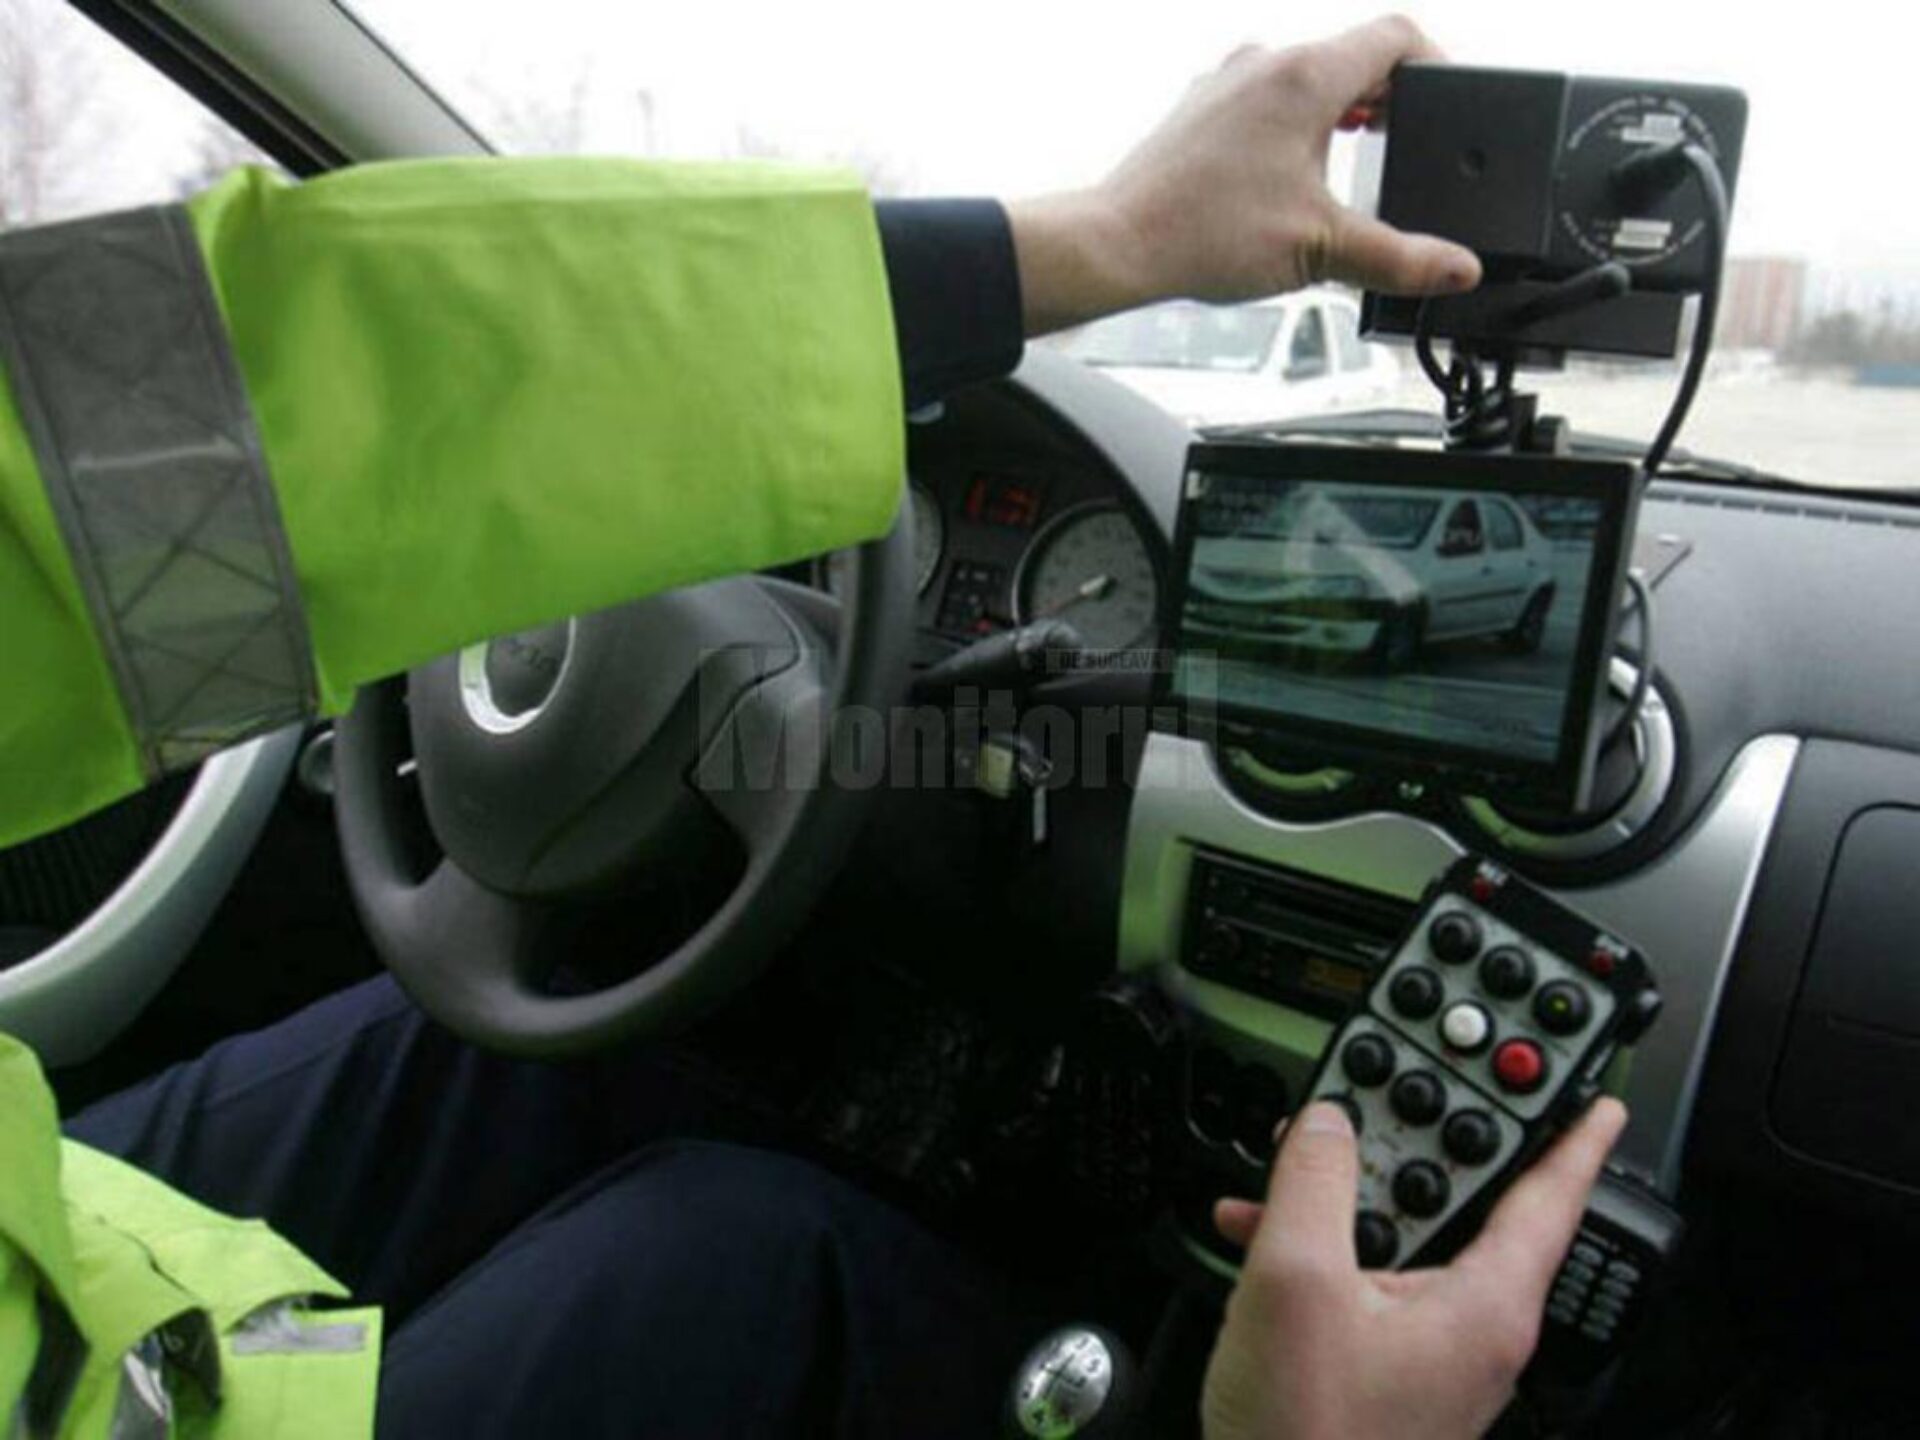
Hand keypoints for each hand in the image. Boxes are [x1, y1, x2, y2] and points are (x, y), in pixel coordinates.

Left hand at [1007, 15, 1480, 334]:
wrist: (1117, 245)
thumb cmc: (1200, 234)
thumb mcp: (1319, 249)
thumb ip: (1399, 258)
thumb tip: (1456, 267)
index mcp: (1305, 77)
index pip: (1397, 36)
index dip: (1438, 62)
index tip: (1450, 99)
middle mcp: (1264, 63)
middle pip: (1351, 56)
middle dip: (1389, 99)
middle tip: (1408, 143)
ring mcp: (1226, 81)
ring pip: (1305, 77)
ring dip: (1339, 112)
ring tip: (1354, 158)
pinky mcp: (1201, 108)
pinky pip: (1264, 98)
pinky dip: (1294, 123)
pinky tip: (1291, 173)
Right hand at [1200, 1096, 1627, 1439]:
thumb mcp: (1295, 1284)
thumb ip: (1314, 1184)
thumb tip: (1329, 1123)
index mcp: (1484, 1306)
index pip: (1548, 1199)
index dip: (1572, 1137)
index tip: (1597, 1097)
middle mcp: (1471, 1330)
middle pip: (1463, 1207)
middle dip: (1413, 1145)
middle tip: (1390, 1089)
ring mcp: (1429, 1355)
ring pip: (1402, 1242)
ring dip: (1345, 1198)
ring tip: (1293, 1162)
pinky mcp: (1386, 1374)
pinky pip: (1365, 1284)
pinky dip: (1320, 1251)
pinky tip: (1262, 1232)